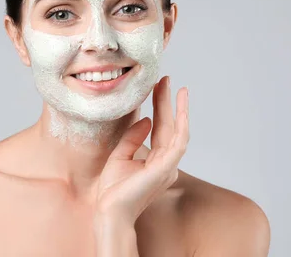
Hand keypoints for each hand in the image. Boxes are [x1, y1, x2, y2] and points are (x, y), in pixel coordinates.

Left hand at [95, 76, 189, 223]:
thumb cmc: (113, 189)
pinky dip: (181, 124)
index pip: (160, 128)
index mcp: (156, 161)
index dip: (160, 106)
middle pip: (169, 126)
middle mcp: (166, 162)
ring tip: (173, 87)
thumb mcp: (120, 155)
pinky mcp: (166, 168)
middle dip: (166, 101)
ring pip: (177, 131)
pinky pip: (178, 143)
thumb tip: (145, 119)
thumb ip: (133, 137)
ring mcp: (168, 165)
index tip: (157, 86)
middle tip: (165, 79)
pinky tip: (179, 109)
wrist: (109, 211)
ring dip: (176, 108)